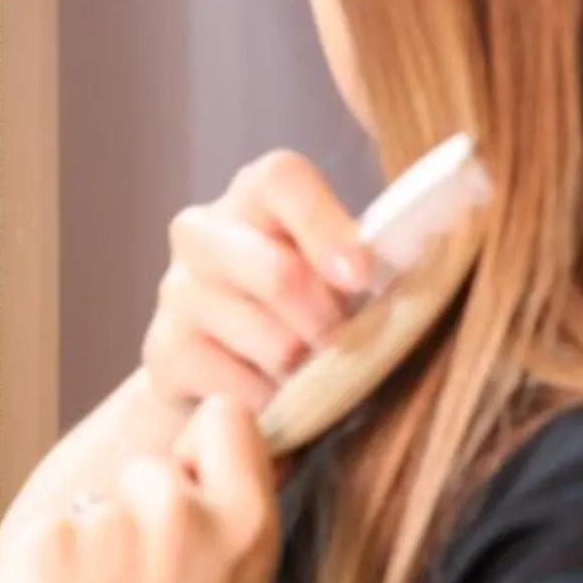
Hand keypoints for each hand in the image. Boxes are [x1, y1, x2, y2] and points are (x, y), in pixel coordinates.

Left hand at [0, 396, 282, 582]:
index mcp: (246, 525)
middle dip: (136, 516)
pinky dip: (46, 573)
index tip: (190, 490)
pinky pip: (45, 534)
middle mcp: (181, 508)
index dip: (201, 451)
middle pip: (147, 469)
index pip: (226, 419)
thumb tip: (201, 463)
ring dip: (89, 548)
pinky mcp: (44, 538)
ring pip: (92, 505)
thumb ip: (225, 528)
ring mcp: (109, 520)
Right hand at [144, 151, 371, 412]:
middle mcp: (201, 231)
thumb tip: (418, 262)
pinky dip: (271, 403)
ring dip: (305, 370)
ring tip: (308, 374)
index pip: (281, 179)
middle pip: (278, 273)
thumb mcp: (334, 274)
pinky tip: (273, 398)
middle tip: (345, 346)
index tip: (364, 277)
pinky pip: (240, 388)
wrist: (224, 374)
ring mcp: (176, 292)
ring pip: (271, 342)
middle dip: (327, 323)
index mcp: (253, 196)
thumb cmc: (301, 311)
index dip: (325, 226)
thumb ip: (360, 260)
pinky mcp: (163, 352)